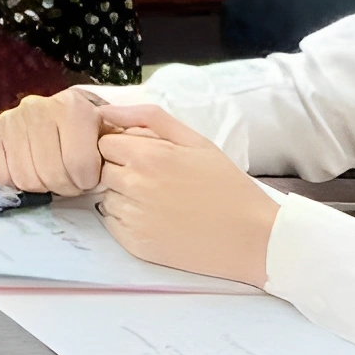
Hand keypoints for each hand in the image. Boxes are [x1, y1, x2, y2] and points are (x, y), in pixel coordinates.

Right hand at [0, 84, 117, 198]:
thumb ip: (117, 150)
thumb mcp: (112, 136)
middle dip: (65, 187)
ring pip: (25, 178)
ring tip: (51, 175)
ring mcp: (11, 118)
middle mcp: (38, 107)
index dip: (87, 182)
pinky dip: (15, 182)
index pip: (80, 165)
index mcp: (73, 107)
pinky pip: (0, 174)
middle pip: (51, 174)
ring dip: (41, 186)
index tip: (90, 178)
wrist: (63, 116)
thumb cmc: (89, 133)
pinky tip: (28, 169)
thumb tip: (109, 172)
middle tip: (70, 181)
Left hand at [90, 100, 277, 284]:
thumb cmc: (225, 185)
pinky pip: (112, 222)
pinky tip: (158, 220)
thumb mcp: (195, 141)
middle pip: (101, 169)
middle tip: (156, 180)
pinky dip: (127, 219)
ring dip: (123, 196)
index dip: (123, 148)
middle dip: (121, 170)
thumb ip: (148, 118)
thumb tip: (104, 110)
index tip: (145, 157)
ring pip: (105, 196)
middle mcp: (133, 186)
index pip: (103, 142)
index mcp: (147, 156)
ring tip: (160, 202)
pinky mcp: (133, 243)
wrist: (252, 237)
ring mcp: (131, 217)